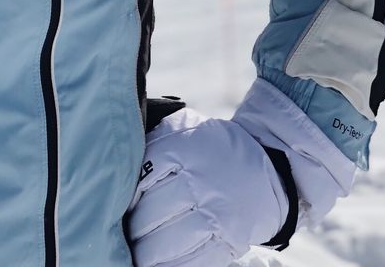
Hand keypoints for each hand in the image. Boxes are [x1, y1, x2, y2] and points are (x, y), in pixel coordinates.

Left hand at [124, 105, 291, 266]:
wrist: (268, 166)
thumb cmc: (212, 149)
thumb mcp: (184, 130)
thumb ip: (153, 140)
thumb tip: (119, 161)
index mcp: (181, 149)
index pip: (141, 178)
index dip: (125, 197)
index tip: (116, 205)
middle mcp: (197, 180)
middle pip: (151, 214)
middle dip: (132, 229)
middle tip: (123, 234)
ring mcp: (215, 212)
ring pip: (168, 241)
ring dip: (147, 253)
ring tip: (137, 254)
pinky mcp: (228, 238)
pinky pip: (194, 260)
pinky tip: (158, 265)